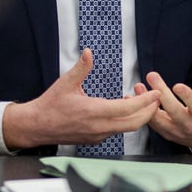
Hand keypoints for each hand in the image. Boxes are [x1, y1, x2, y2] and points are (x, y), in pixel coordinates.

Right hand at [2, 49, 161, 149]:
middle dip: (149, 111)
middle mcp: (98, 127)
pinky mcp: (95, 139)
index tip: (155, 93)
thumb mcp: (65, 83)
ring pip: (126, 128)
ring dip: (137, 116)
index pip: (128, 109)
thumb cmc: (49, 105)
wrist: (36, 127)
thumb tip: (88, 52)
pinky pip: (116, 131)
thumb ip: (80, 68)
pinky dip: (126, 121)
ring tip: (141, 101)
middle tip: (156, 98)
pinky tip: (124, 109)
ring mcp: (98, 135)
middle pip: (134, 124)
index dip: (145, 101)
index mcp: (94, 112)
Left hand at [136, 52, 191, 151]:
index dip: (187, 97)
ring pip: (159, 119)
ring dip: (147, 103)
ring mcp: (176, 131)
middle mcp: (190, 125)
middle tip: (152, 75)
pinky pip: (151, 124)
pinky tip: (133, 98)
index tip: (177, 85)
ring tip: (139, 87)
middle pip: (173, 110)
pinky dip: (141, 111)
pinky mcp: (166, 133)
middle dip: (161, 93)